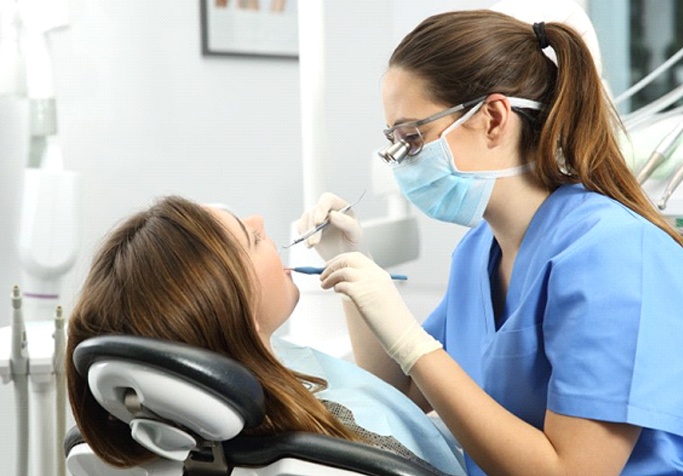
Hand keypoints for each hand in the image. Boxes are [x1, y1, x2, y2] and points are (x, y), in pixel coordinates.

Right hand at [295, 193, 367, 260]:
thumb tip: (333, 215)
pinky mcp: (309, 227)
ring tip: (313, 244)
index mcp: (341, 207)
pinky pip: (300, 226)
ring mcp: (317, 217)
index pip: (328, 199)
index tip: (319, 222)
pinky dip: (303, 236)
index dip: (321, 208)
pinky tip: (310, 244)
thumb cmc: (353, 243)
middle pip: (314, 210)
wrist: (345, 256)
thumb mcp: (356, 234)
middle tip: (315, 242)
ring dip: (307, 232)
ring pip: (306, 218)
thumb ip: (348, 223)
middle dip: (313, 226)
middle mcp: (327, 210)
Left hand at [320, 252, 441, 373]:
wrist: (402, 332)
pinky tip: (335, 291)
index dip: (341, 260)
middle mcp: (374, 274)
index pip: (357, 258)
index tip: (332, 266)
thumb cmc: (391, 320)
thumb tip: (343, 284)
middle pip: (348, 259)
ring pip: (342, 270)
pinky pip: (342, 284)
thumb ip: (366, 287)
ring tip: (323, 284)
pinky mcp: (361, 293)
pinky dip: (335, 286)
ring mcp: (368, 282)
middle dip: (333, 264)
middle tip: (322, 273)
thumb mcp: (380, 296)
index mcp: (380, 274)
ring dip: (329, 276)